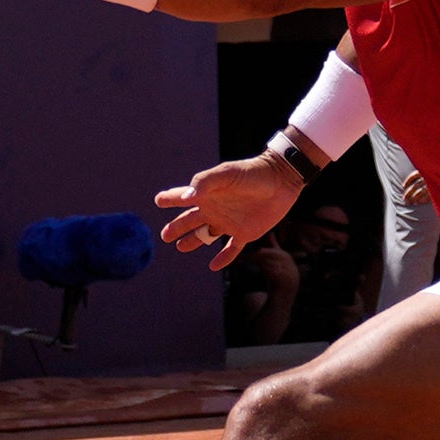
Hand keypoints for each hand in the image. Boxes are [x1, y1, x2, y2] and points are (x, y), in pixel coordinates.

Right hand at [154, 152, 304, 259]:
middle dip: (176, 227)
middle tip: (164, 235)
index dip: (170, 198)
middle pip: (189, 221)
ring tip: (180, 247)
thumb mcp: (226, 174)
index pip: (183, 197)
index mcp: (207, 194)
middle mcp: (215, 209)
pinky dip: (223, 258)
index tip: (158, 200)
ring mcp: (229, 222)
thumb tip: (185, 198)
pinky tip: (213, 266)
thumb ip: (204, 183)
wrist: (281, 180)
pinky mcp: (245, 233)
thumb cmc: (252, 173)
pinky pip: (231, 249)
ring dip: (193, 241)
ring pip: (205, 236)